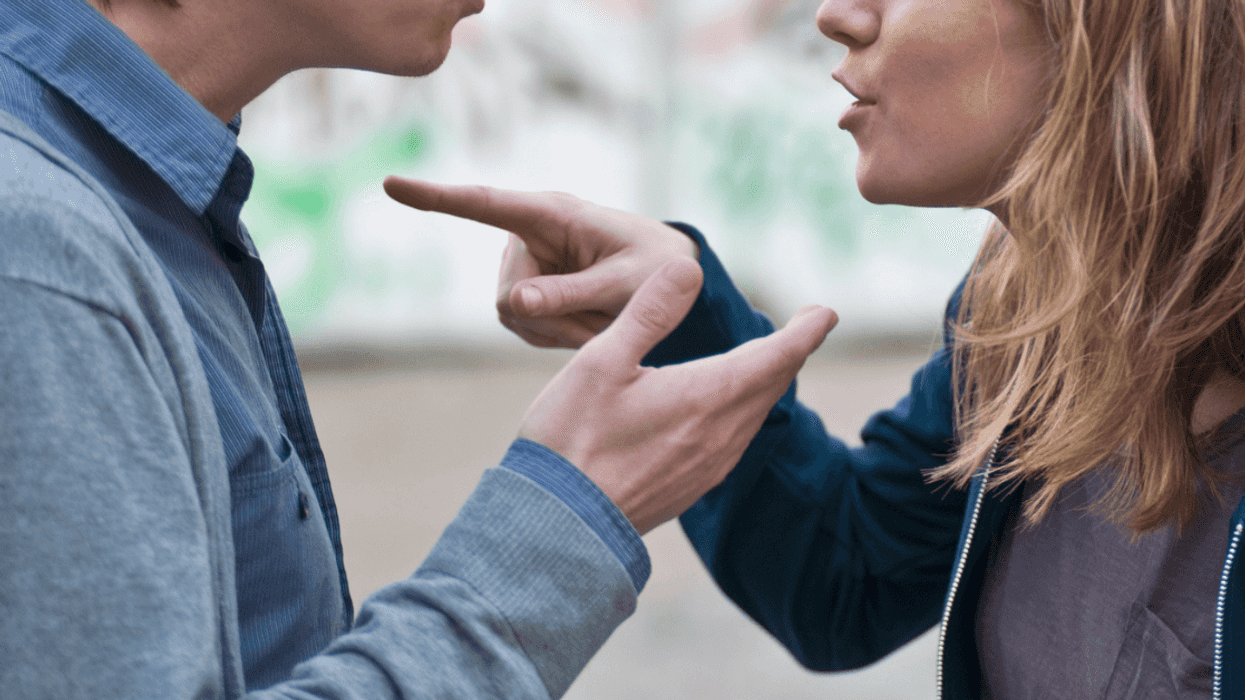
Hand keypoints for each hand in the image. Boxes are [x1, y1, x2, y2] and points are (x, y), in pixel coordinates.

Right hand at [384, 176, 696, 348]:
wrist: (668, 279)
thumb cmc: (655, 268)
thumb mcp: (624, 284)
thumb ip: (572, 293)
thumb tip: (512, 304)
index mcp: (552, 213)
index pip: (485, 205)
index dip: (437, 198)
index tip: (391, 184)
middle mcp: (528, 235)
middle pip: (510, 295)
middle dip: (556, 320)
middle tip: (608, 323)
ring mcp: (524, 265)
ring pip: (514, 317)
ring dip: (562, 330)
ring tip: (605, 317)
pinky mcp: (526, 291)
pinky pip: (525, 327)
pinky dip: (559, 335)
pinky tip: (588, 323)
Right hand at [518, 257, 837, 534]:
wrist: (559, 523)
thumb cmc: (571, 437)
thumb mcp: (601, 361)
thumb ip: (650, 312)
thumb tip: (689, 266)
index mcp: (705, 395)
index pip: (776, 356)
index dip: (806, 331)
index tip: (826, 312)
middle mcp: (720, 433)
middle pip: (772, 384)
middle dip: (790, 351)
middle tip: (804, 326)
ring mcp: (710, 464)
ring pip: (756, 414)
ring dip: (767, 382)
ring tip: (767, 360)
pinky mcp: (694, 486)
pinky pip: (737, 440)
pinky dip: (745, 412)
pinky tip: (727, 410)